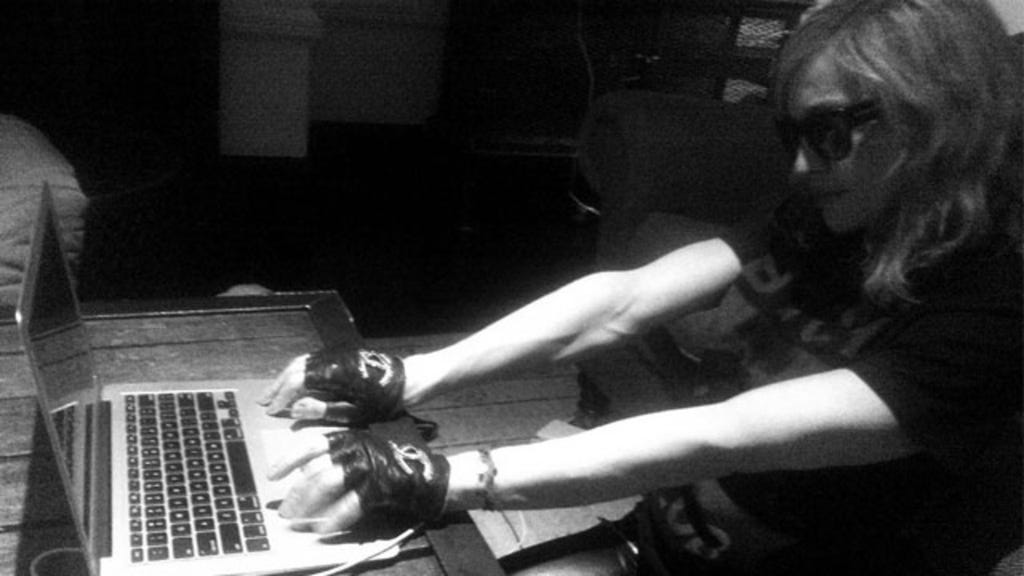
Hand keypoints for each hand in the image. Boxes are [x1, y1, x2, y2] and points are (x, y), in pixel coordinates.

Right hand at [259, 346, 405, 424]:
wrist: (406, 380)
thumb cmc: (384, 401)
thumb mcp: (354, 413)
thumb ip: (322, 411)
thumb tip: (294, 409)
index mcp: (332, 373)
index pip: (296, 382)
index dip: (281, 397)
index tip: (271, 411)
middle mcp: (330, 359)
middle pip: (294, 369)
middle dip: (277, 386)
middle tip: (263, 401)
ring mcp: (335, 354)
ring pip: (301, 363)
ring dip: (285, 377)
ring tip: (273, 393)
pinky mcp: (340, 355)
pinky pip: (312, 361)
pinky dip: (298, 372)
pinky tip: (294, 383)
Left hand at [269, 429, 449, 532]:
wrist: (428, 474)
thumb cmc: (393, 464)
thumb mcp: (364, 451)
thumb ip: (338, 459)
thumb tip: (304, 476)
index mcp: (349, 437)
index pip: (311, 445)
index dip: (289, 460)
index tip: (273, 476)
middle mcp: (356, 449)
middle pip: (316, 470)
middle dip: (296, 494)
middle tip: (286, 511)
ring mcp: (369, 467)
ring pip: (328, 484)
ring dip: (310, 506)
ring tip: (300, 522)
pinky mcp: (381, 487)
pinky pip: (351, 505)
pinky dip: (335, 518)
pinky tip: (325, 529)